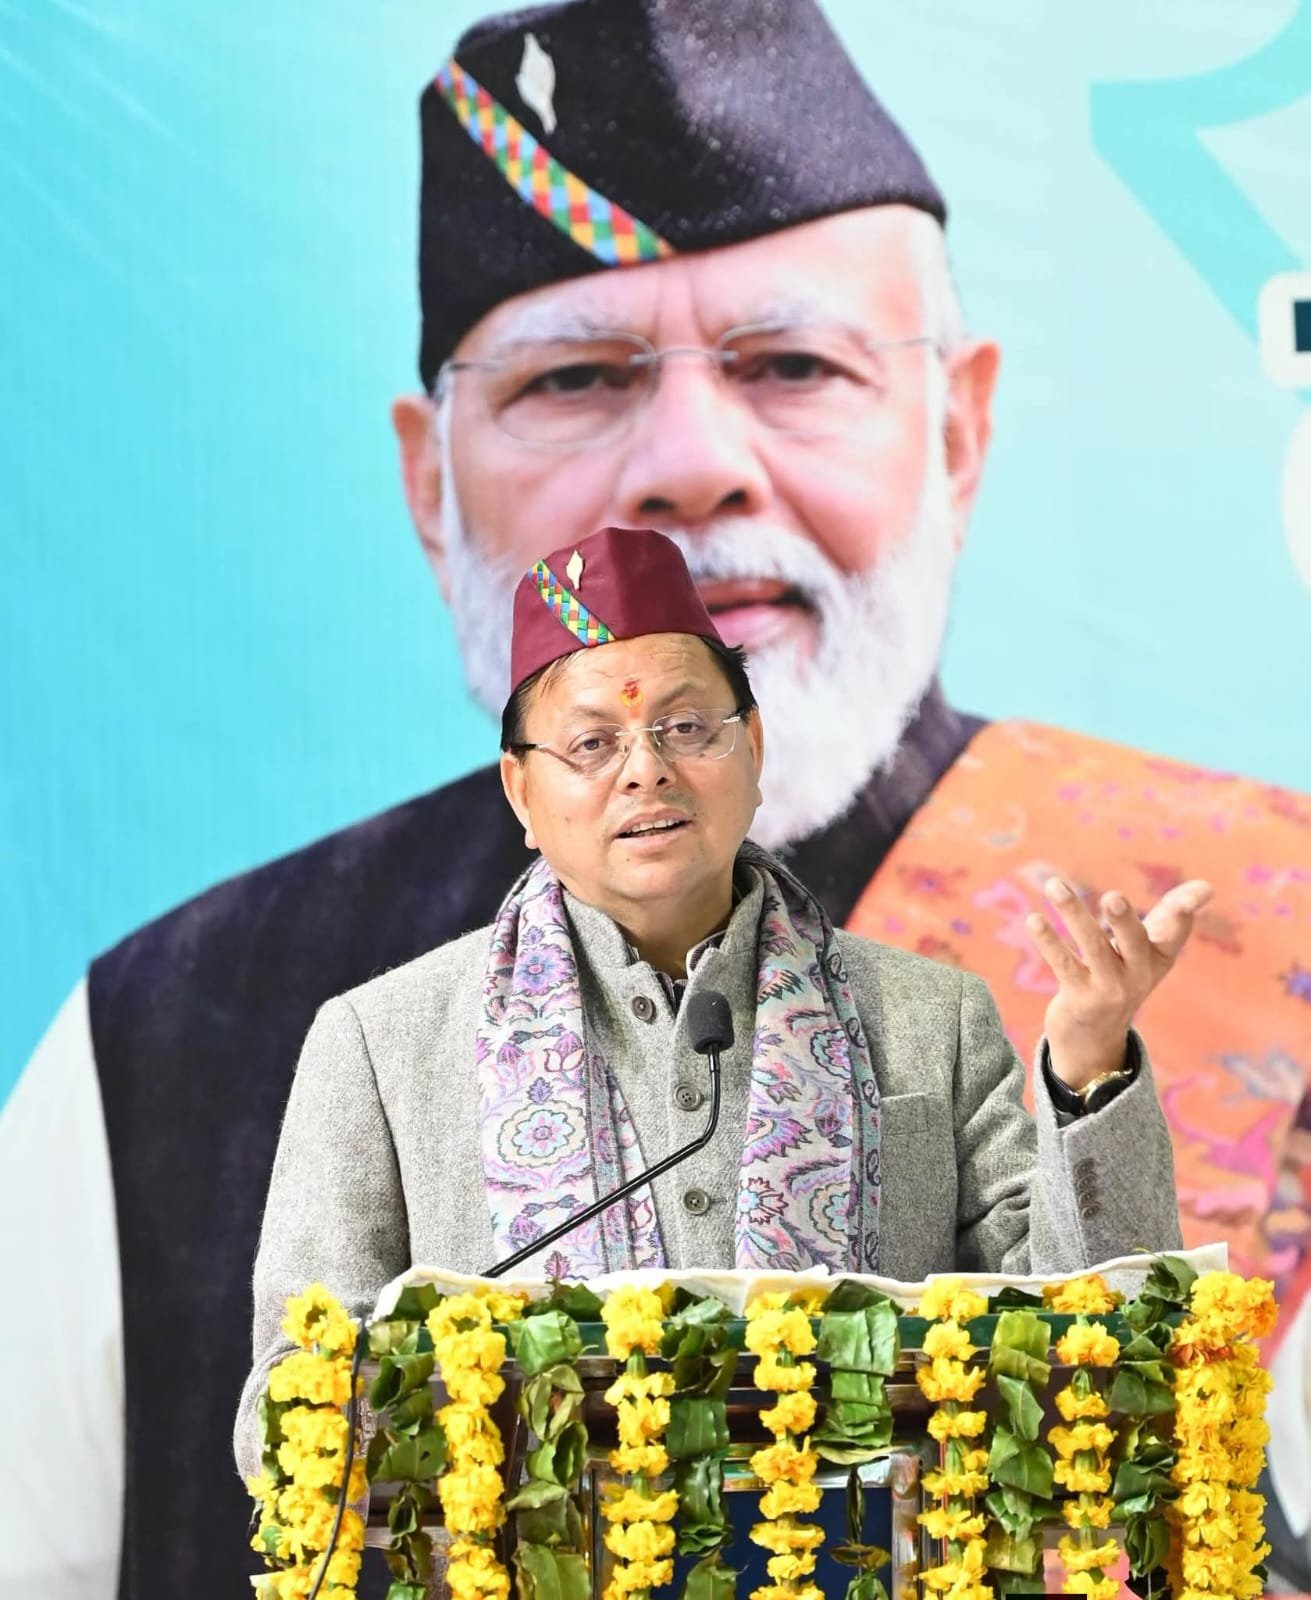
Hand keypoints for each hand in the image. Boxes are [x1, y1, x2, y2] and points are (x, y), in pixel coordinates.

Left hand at [1027, 876, 1213, 1088]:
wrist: (1097, 1035)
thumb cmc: (1126, 974)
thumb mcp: (1152, 948)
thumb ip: (1174, 914)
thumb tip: (1207, 887)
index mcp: (1159, 958)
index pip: (1175, 931)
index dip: (1185, 910)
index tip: (1202, 890)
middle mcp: (1138, 974)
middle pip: (1134, 942)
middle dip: (1124, 920)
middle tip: (1112, 896)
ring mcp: (1109, 988)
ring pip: (1092, 946)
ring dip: (1072, 914)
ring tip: (1054, 885)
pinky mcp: (1079, 997)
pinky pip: (1063, 964)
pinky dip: (1048, 941)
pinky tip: (1033, 920)